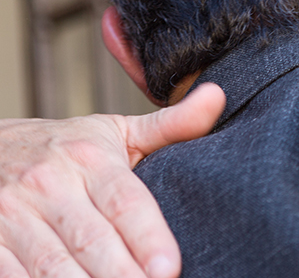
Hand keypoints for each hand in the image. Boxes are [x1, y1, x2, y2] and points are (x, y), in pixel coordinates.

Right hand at [0, 84, 224, 277]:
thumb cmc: (65, 147)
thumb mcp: (116, 132)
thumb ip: (170, 125)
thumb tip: (218, 97)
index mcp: (87, 158)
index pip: (124, 202)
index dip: (147, 237)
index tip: (169, 268)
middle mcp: (47, 186)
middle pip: (91, 240)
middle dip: (122, 274)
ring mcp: (11, 217)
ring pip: (51, 266)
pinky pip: (13, 277)